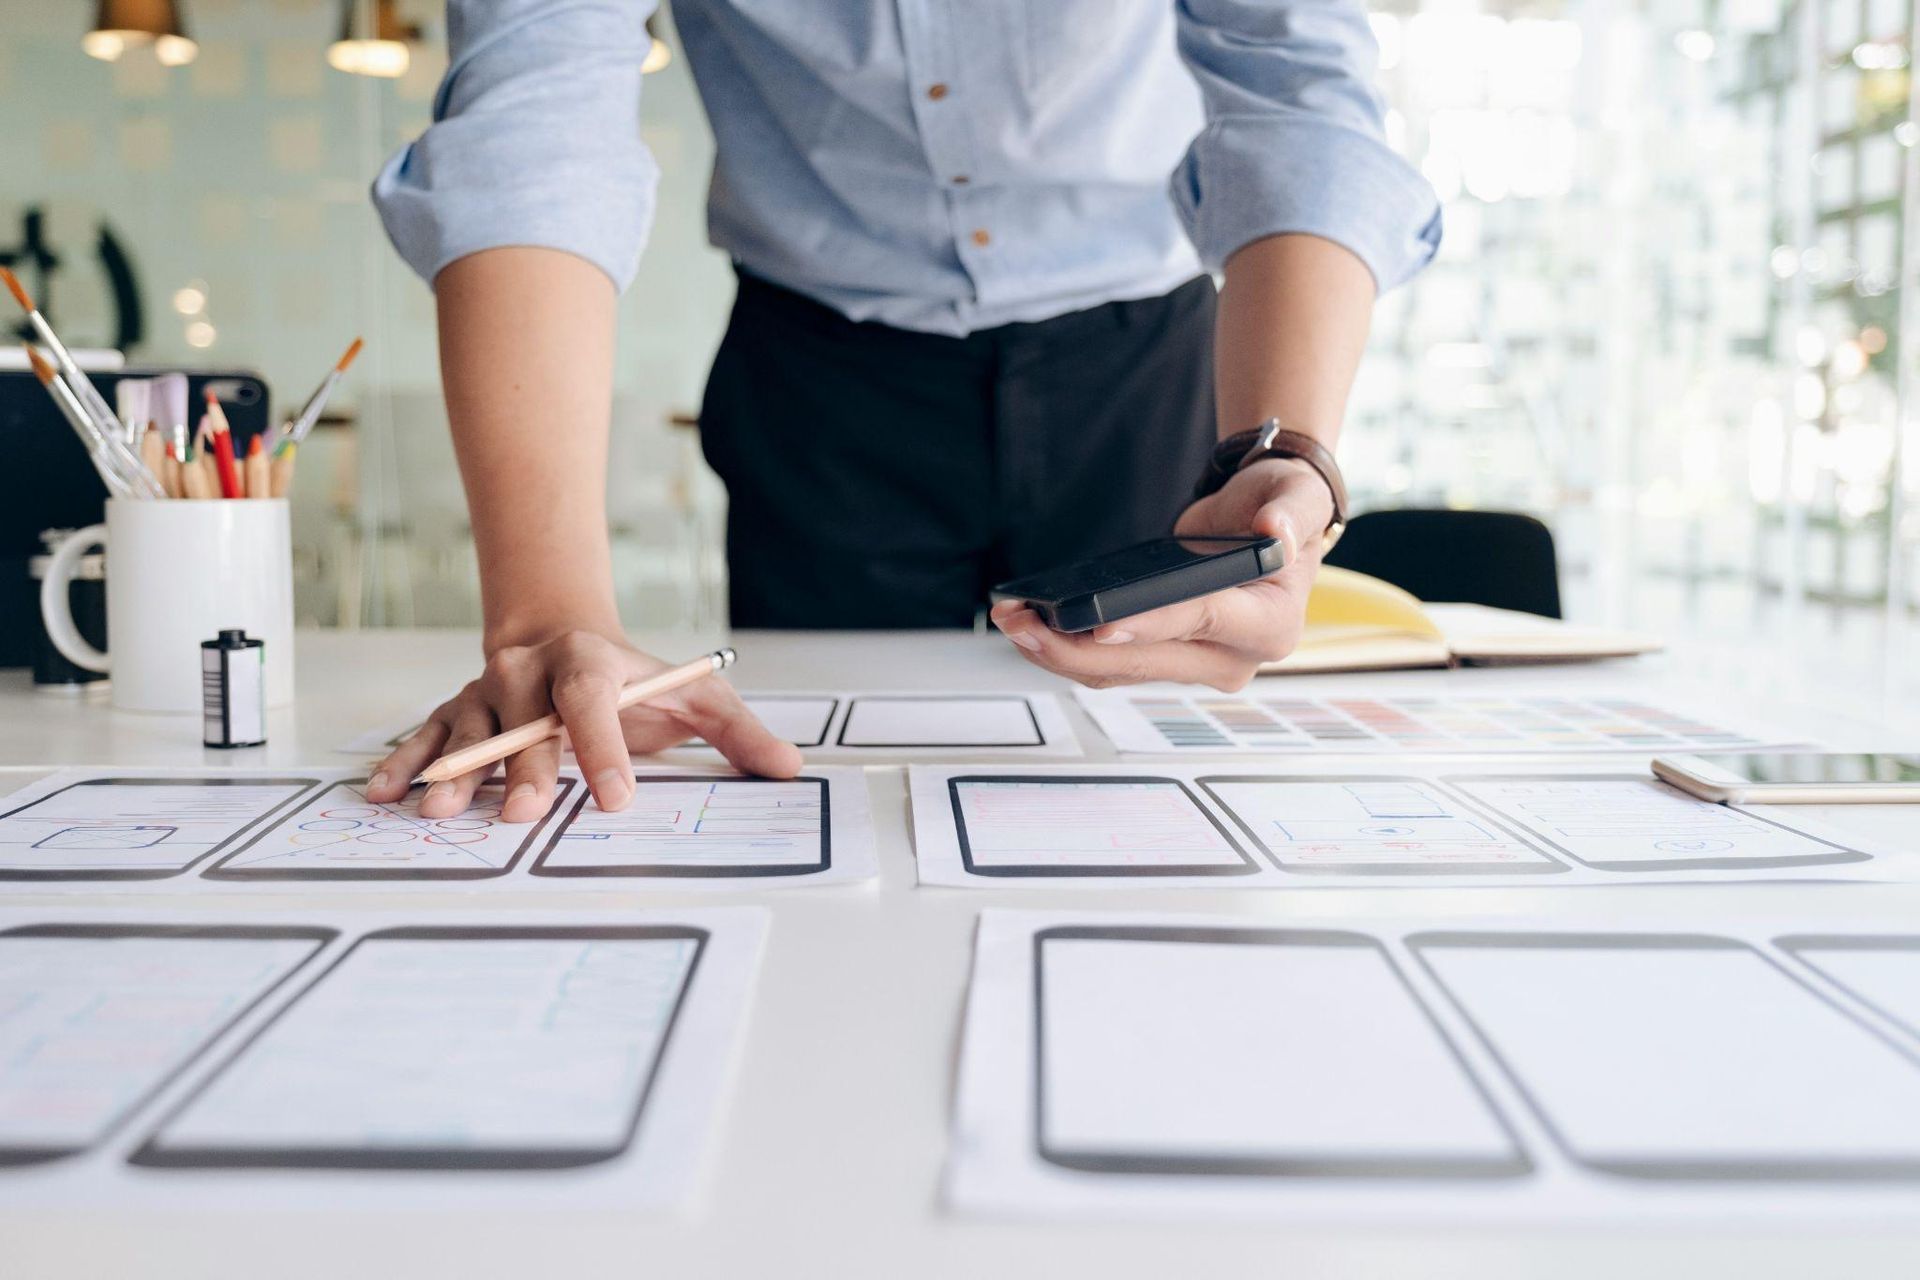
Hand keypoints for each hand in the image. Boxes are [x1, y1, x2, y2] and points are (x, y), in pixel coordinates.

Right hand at [364, 629, 803, 820]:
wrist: (560, 634)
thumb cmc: (632, 680)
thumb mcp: (693, 697)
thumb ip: (739, 731)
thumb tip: (790, 768)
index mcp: (589, 666)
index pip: (595, 703)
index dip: (604, 748)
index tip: (617, 796)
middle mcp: (529, 675)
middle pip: (525, 723)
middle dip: (525, 769)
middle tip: (525, 814)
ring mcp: (487, 693)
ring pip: (466, 730)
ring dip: (453, 770)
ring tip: (439, 807)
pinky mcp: (456, 713)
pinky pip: (426, 736)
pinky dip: (405, 762)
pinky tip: (388, 792)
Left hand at [991, 457, 1331, 690]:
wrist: (1266, 525)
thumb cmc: (1280, 509)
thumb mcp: (1295, 496)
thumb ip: (1290, 513)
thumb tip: (1273, 533)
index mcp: (1271, 623)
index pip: (1202, 621)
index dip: (1149, 624)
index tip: (1099, 626)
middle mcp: (1235, 658)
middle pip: (1146, 660)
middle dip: (1078, 646)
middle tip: (1021, 623)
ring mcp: (1198, 666)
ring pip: (1120, 672)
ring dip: (1061, 653)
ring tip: (1011, 621)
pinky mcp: (1167, 659)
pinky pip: (1113, 666)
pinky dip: (1070, 650)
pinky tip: (1031, 627)